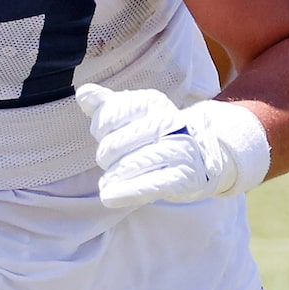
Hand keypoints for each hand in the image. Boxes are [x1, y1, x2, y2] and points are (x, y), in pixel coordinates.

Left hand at [76, 83, 270, 208]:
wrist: (205, 155)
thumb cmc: (160, 136)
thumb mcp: (136, 116)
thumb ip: (108, 105)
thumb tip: (84, 93)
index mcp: (154, 103)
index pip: (115, 111)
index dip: (102, 125)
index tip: (104, 134)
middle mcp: (169, 123)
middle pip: (120, 141)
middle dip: (107, 154)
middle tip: (107, 163)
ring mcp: (179, 150)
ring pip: (134, 163)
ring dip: (114, 176)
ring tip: (106, 184)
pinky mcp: (186, 177)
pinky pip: (151, 184)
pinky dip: (127, 192)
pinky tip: (110, 197)